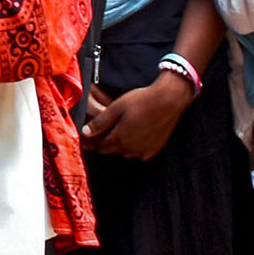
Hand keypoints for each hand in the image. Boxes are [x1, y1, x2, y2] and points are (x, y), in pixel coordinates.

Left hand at [81, 72, 197, 161]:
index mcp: (120, 139)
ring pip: (125, 153)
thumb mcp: (116, 107)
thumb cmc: (141, 101)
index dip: (92, 142)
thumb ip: (100, 122)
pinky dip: (133, 148)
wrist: (169, 100)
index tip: (87, 139)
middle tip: (100, 134)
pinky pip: (139, 153)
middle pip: (112, 150)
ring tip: (117, 133)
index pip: (100, 146)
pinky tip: (132, 137)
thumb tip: (85, 132)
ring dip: (119, 146)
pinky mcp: (155, 149)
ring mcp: (144, 151)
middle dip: (104, 144)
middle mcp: (131, 149)